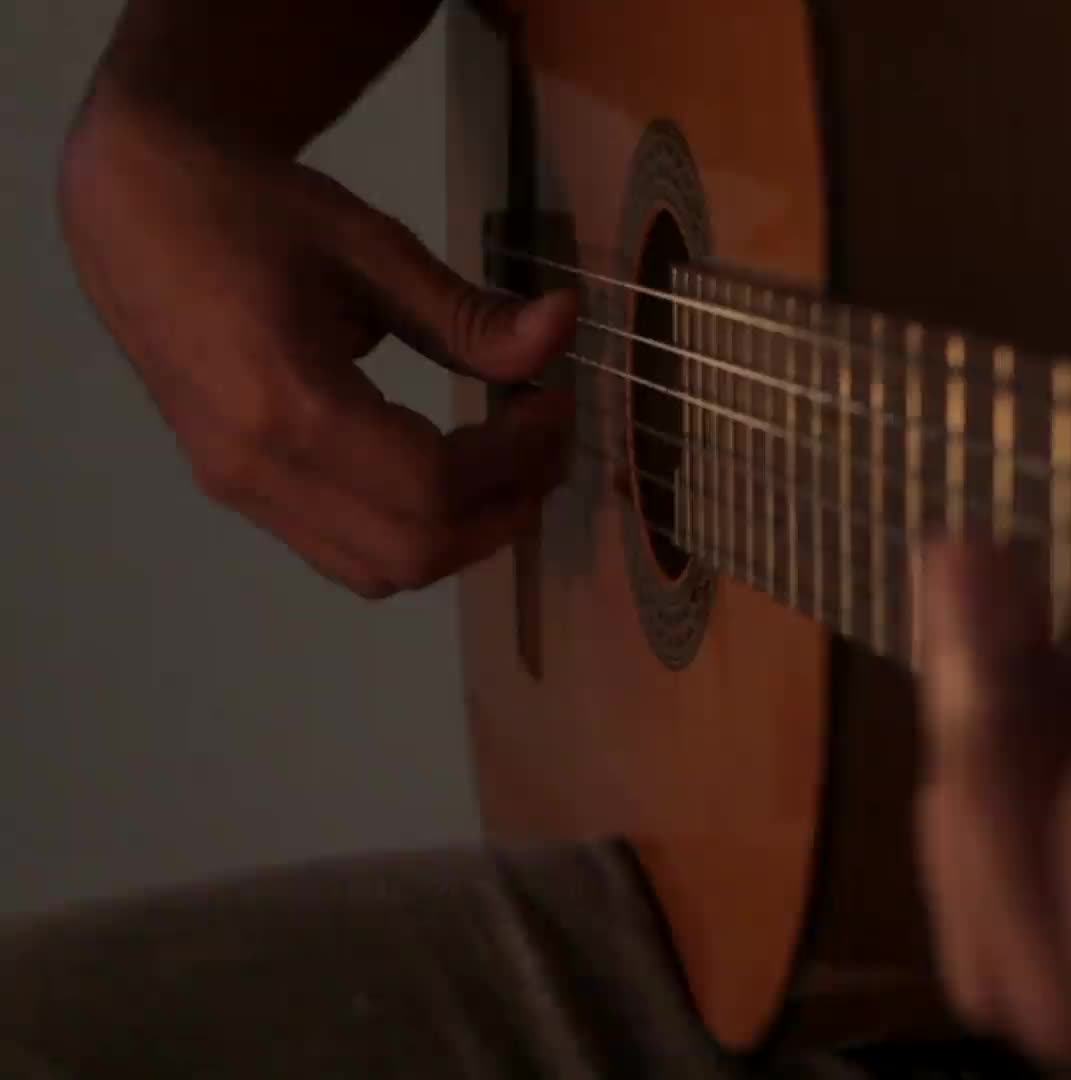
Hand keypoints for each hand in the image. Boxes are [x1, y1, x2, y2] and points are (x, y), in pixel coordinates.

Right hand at [58, 94, 576, 597]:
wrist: (136, 206)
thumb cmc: (251, 210)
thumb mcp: (371, 246)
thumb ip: (468, 312)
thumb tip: (566, 328)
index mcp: (285, 402)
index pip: (435, 483)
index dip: (518, 458)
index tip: (556, 401)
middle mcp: (255, 467)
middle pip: (415, 549)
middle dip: (506, 507)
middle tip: (548, 440)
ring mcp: (238, 488)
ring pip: (381, 571)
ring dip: (466, 534)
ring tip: (512, 461)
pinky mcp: (236, 490)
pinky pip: (343, 554)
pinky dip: (416, 534)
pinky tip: (453, 473)